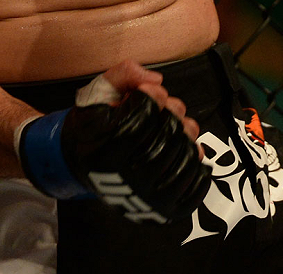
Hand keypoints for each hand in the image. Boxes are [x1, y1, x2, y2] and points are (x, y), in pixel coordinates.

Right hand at [18, 61, 209, 223]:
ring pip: (184, 158)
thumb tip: (157, 80)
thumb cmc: (94, 124)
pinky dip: (199, 164)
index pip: (142, 118)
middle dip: (171, 111)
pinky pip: (195, 187)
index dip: (151, 97)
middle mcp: (126, 177)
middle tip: (165, 105)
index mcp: (105, 148)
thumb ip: (122, 75)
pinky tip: (189, 146)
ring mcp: (147, 196)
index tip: (149, 90)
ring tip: (176, 124)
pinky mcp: (164, 208)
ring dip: (187, 133)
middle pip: (166, 136)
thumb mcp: (96, 93)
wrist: (83, 163)